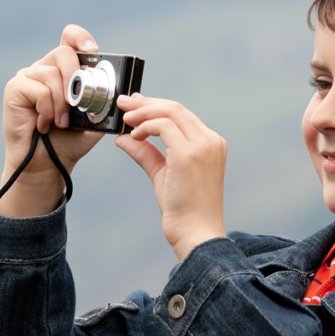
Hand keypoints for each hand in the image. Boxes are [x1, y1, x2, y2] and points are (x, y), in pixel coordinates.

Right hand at [0, 24, 103, 216]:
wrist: (48, 165)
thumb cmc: (69, 142)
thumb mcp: (95, 119)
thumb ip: (106, 101)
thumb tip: (125, 90)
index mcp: (64, 70)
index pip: (70, 38)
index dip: (80, 37)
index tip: (92, 50)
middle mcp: (44, 68)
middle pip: (63, 52)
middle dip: (76, 78)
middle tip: (77, 104)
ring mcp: (27, 77)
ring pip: (52, 74)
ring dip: (62, 103)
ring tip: (60, 123)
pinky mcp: (14, 88)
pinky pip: (39, 89)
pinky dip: (48, 109)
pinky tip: (44, 124)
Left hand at [115, 94, 226, 259]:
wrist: (195, 233)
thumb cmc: (183, 209)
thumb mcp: (162, 173)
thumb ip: (146, 153)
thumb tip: (123, 138)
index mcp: (210, 144)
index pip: (182, 115)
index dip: (155, 106)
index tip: (135, 105)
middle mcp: (210, 140)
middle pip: (176, 108)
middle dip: (146, 103)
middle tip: (123, 103)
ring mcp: (202, 145)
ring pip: (170, 112)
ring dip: (143, 112)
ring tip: (125, 119)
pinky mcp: (189, 154)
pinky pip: (164, 127)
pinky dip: (145, 127)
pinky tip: (134, 136)